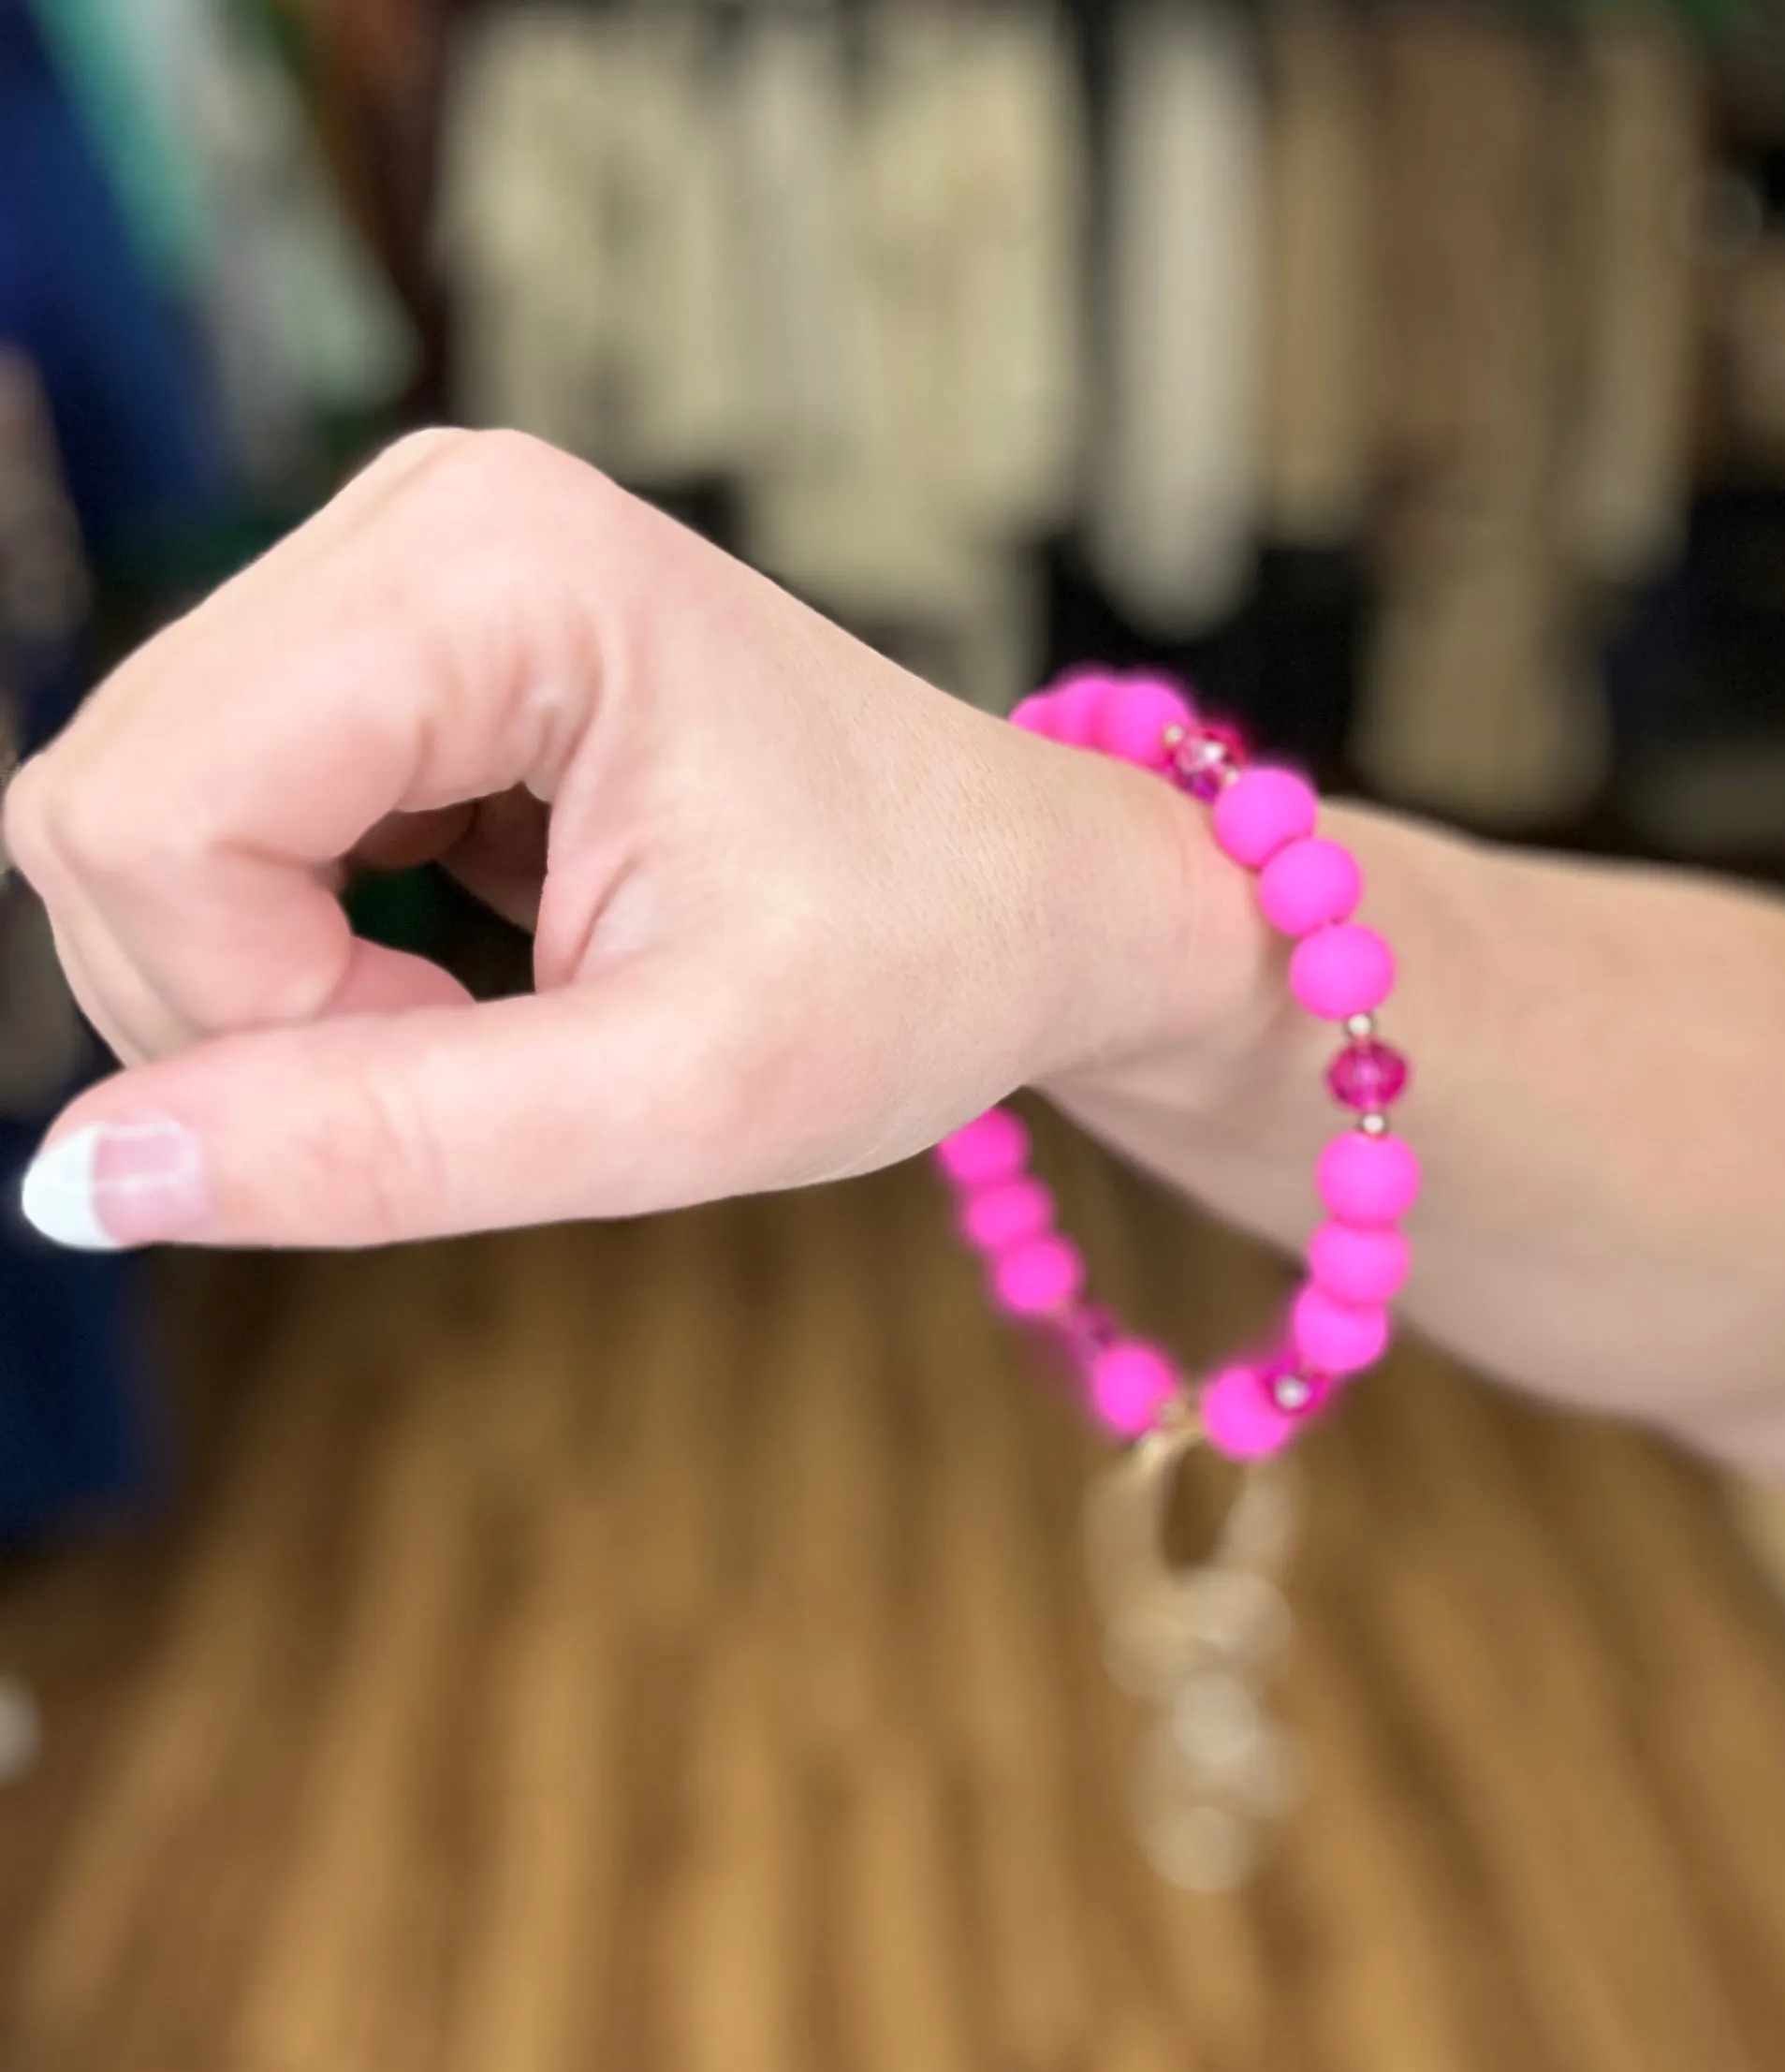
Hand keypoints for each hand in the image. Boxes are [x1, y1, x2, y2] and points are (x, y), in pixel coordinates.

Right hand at [5, 430, 1261, 1248]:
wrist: (1028, 892)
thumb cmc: (917, 967)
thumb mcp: (678, 1098)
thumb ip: (378, 1145)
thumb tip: (74, 1180)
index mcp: (493, 567)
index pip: (148, 814)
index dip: (249, 1011)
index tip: (459, 1063)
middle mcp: (419, 516)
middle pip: (112, 806)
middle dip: (247, 1001)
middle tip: (488, 1048)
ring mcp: (398, 564)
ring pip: (141, 820)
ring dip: (275, 982)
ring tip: (502, 1000)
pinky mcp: (391, 640)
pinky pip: (218, 820)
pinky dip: (303, 943)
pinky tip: (470, 947)